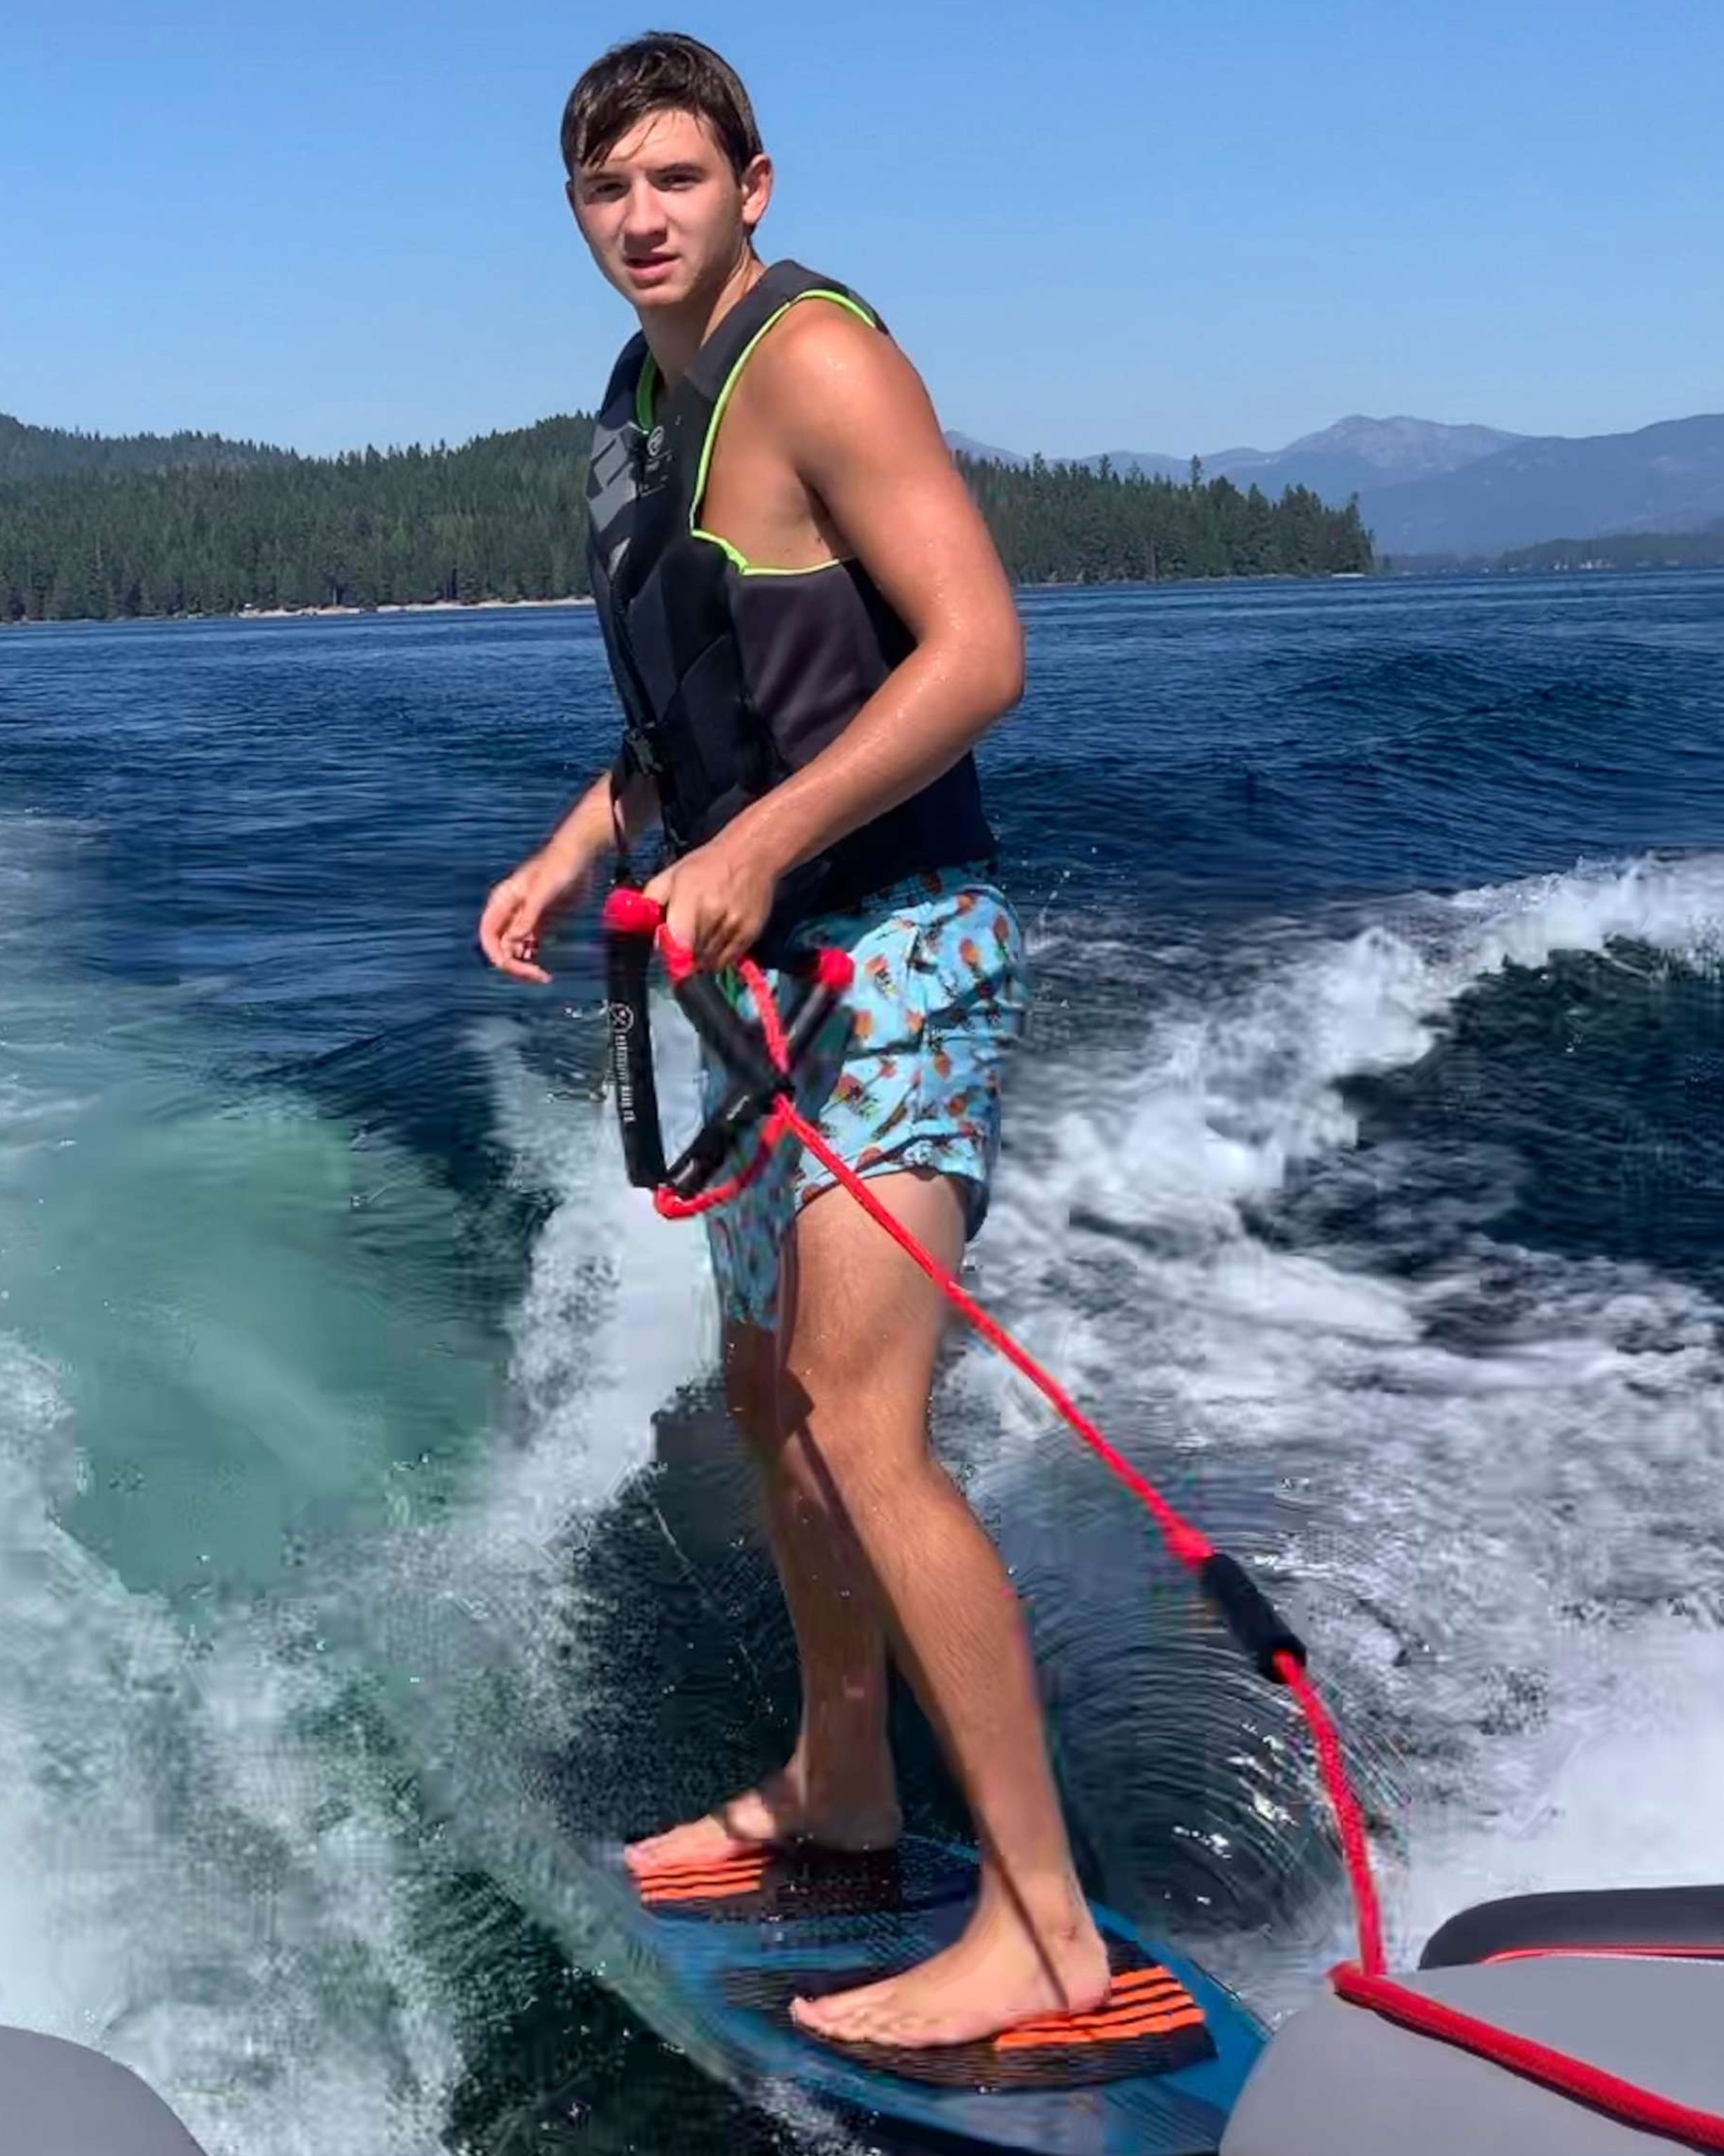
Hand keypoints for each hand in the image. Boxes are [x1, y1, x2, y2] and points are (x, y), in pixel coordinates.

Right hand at [477, 847, 593, 982]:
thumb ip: (528, 916)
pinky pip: (528, 947)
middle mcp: (509, 913)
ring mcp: (523, 919)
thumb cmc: (558, 868)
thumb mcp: (543, 891)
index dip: (496, 953)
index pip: (488, 935)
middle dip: (514, 965)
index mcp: (502, 902)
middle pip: (500, 947)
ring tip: (542, 976)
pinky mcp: (539, 923)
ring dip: (523, 966)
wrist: (577, 857)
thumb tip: (512, 942)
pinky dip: (532, 959)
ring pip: (514, 950)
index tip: (513, 966)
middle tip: (538, 976)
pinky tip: (543, 969)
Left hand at [644, 835, 779, 972]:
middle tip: (680, 946)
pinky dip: (717, 958)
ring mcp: (734, 925)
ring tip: (698, 941)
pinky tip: (713, 942)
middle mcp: (714, 913)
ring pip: (708, 962)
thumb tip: (639, 929)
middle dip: (682, 957)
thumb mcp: (672, 875)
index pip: (678, 943)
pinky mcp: (750, 934)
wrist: (751, 854)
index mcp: (690, 896)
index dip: (669, 955)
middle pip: (691, 956)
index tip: (666, 954)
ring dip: (699, 959)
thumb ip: (651, 901)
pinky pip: (726, 960)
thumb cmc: (707, 864)